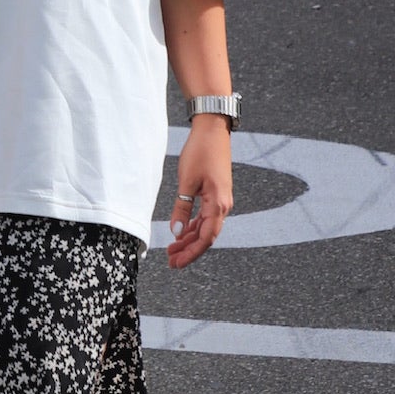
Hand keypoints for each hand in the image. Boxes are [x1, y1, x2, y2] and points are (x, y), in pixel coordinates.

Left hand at [167, 116, 232, 267]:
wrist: (213, 130)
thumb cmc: (201, 152)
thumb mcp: (186, 181)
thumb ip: (182, 208)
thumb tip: (176, 232)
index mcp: (218, 204)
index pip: (206, 238)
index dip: (191, 253)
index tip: (177, 263)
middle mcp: (223, 205)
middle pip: (206, 236)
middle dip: (188, 250)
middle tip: (171, 261)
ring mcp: (221, 200)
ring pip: (205, 228)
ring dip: (190, 240)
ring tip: (172, 250)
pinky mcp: (216, 195)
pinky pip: (206, 217)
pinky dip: (194, 227)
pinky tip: (182, 233)